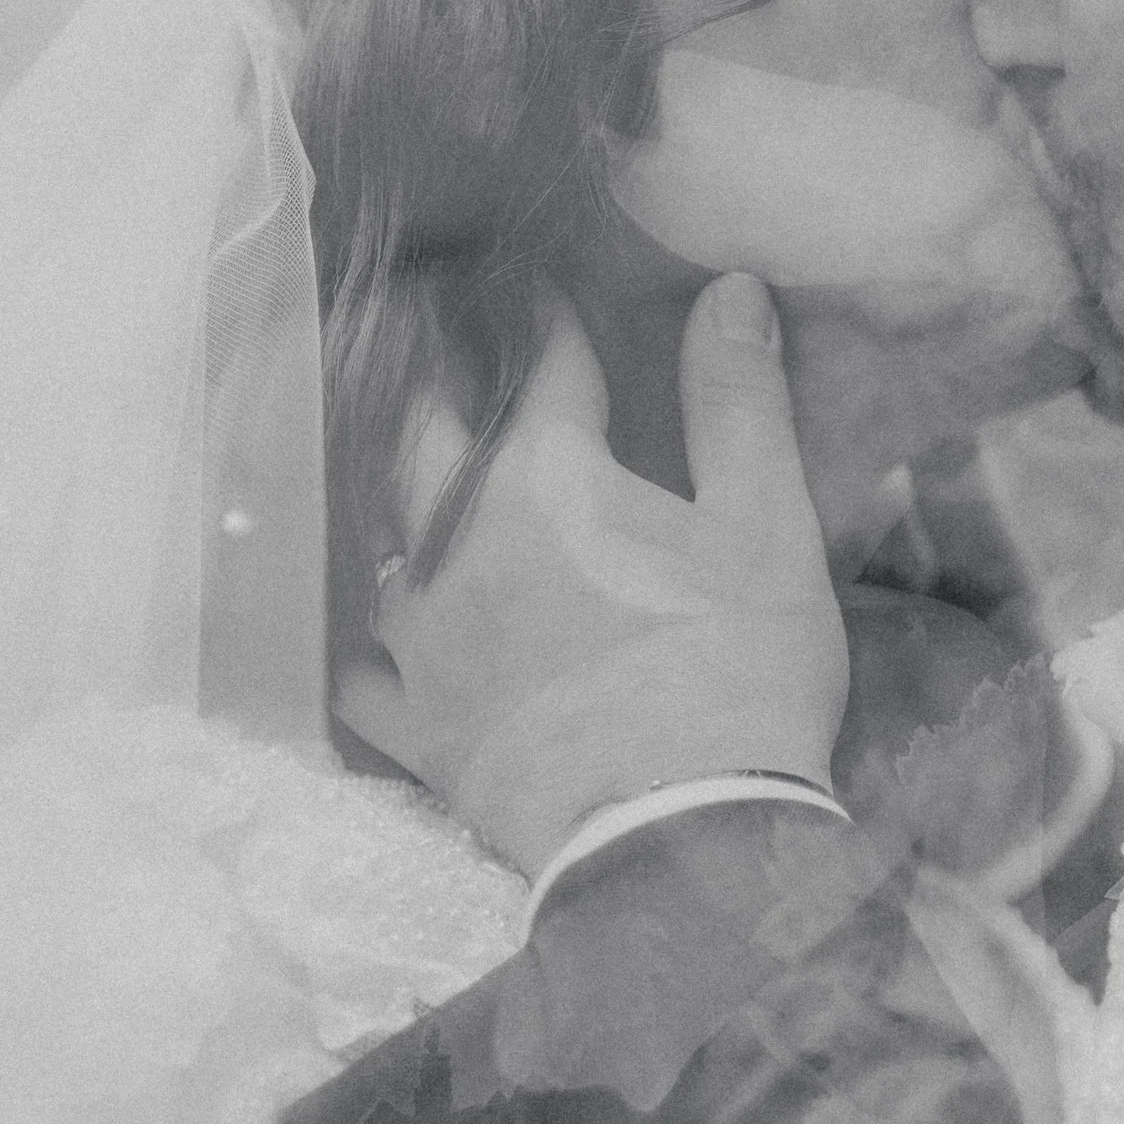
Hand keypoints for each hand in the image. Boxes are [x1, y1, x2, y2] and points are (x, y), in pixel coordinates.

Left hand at [335, 275, 849, 875]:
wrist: (685, 841)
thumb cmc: (738, 674)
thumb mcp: (765, 527)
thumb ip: (737, 402)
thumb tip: (729, 291)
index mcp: (544, 476)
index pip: (539, 361)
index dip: (544, 314)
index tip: (540, 282)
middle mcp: (456, 539)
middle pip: (424, 427)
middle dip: (436, 373)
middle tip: (439, 337)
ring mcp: (420, 635)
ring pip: (379, 534)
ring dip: (394, 491)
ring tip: (409, 464)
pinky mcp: (414, 723)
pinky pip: (358, 664)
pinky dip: (365, 633)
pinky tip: (374, 623)